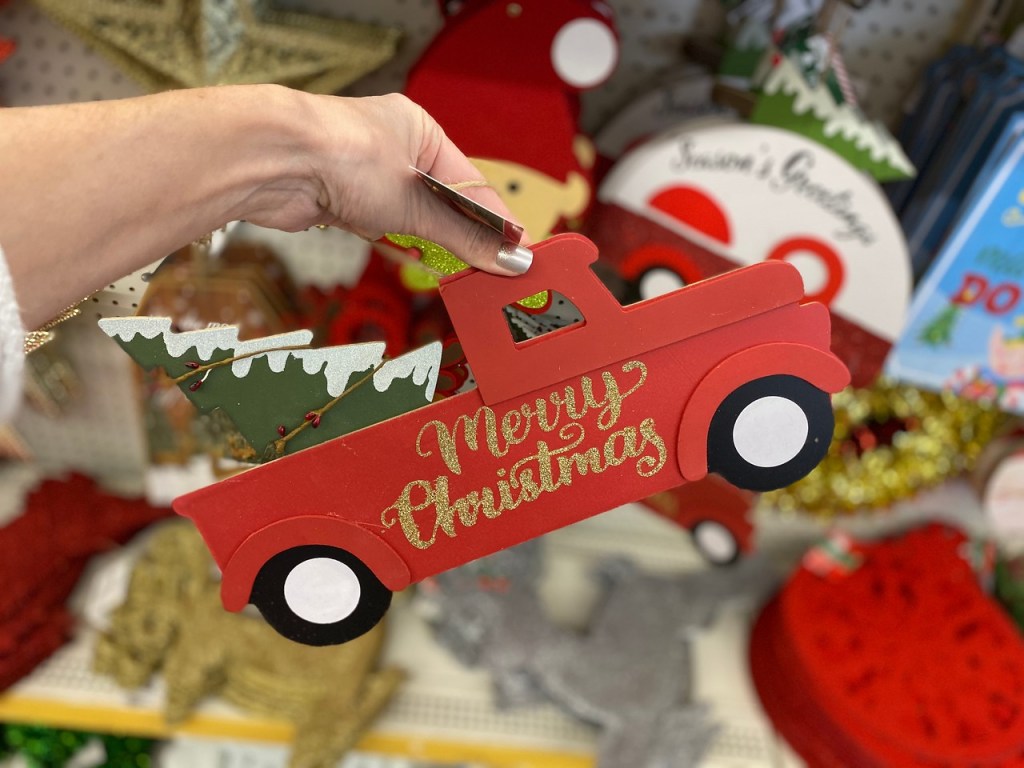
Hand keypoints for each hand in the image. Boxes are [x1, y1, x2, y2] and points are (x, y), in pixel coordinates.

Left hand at [240, 92, 531, 275]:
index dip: (497, 222)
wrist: (274, 161)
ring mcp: (367, 177)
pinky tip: (416, 263)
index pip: (472, 185)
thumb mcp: (415, 202)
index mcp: (421, 132)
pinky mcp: (344, 202)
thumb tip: (505, 256)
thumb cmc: (343, 154)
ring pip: (414, 220)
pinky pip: (384, 230)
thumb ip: (462, 234)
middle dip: (466, 238)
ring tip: (463, 274)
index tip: (519, 253)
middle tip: (493, 271)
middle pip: (444, 205)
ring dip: (432, 246)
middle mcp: (395, 151)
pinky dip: (399, 247)